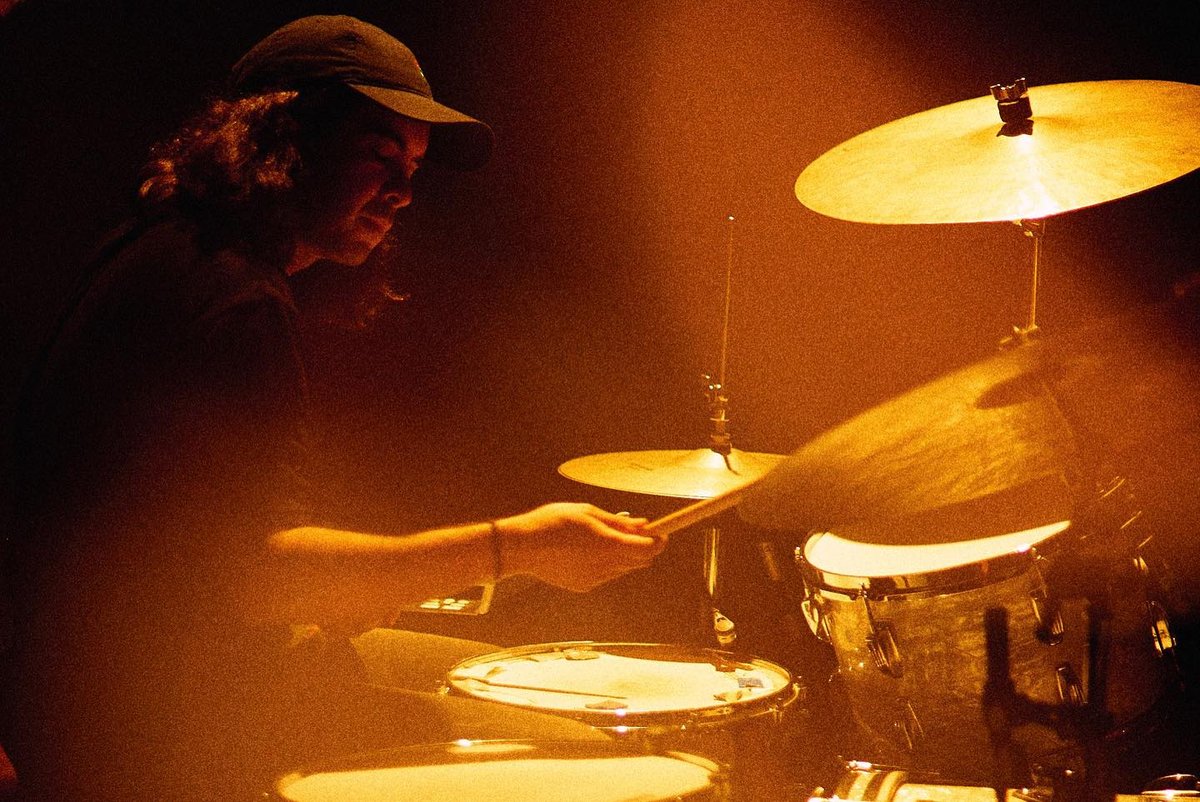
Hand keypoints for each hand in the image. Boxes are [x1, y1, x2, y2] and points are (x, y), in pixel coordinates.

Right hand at [496, 502, 664, 591]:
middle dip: (643, 547)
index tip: (661, 532)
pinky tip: (586, 551)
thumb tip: (642, 524)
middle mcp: (606, 566)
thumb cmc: (552, 523)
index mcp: (610, 545)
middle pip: (640, 561)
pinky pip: (605, 575)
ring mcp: (595, 579)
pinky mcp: (584, 586)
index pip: (649, 548)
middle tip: (635, 532)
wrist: (523, 546)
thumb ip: (618, 521)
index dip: (659, 540)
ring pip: (623, 568)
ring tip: (603, 538)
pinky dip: (606, 564)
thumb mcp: (588, 512)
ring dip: (623, 555)